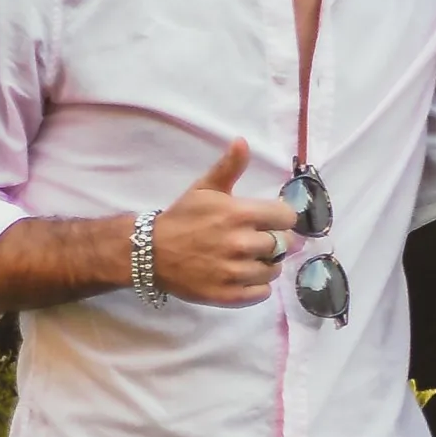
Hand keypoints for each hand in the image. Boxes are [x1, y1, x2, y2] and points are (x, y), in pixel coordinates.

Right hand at [150, 137, 285, 305]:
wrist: (148, 251)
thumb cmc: (182, 218)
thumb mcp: (205, 189)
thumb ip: (229, 167)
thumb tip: (243, 141)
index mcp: (239, 214)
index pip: (287, 218)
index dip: (281, 218)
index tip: (271, 220)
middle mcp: (240, 244)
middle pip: (284, 245)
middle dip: (275, 241)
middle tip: (257, 240)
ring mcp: (234, 272)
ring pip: (274, 270)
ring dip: (266, 264)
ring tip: (247, 257)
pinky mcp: (228, 295)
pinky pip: (262, 293)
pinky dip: (257, 286)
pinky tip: (241, 274)